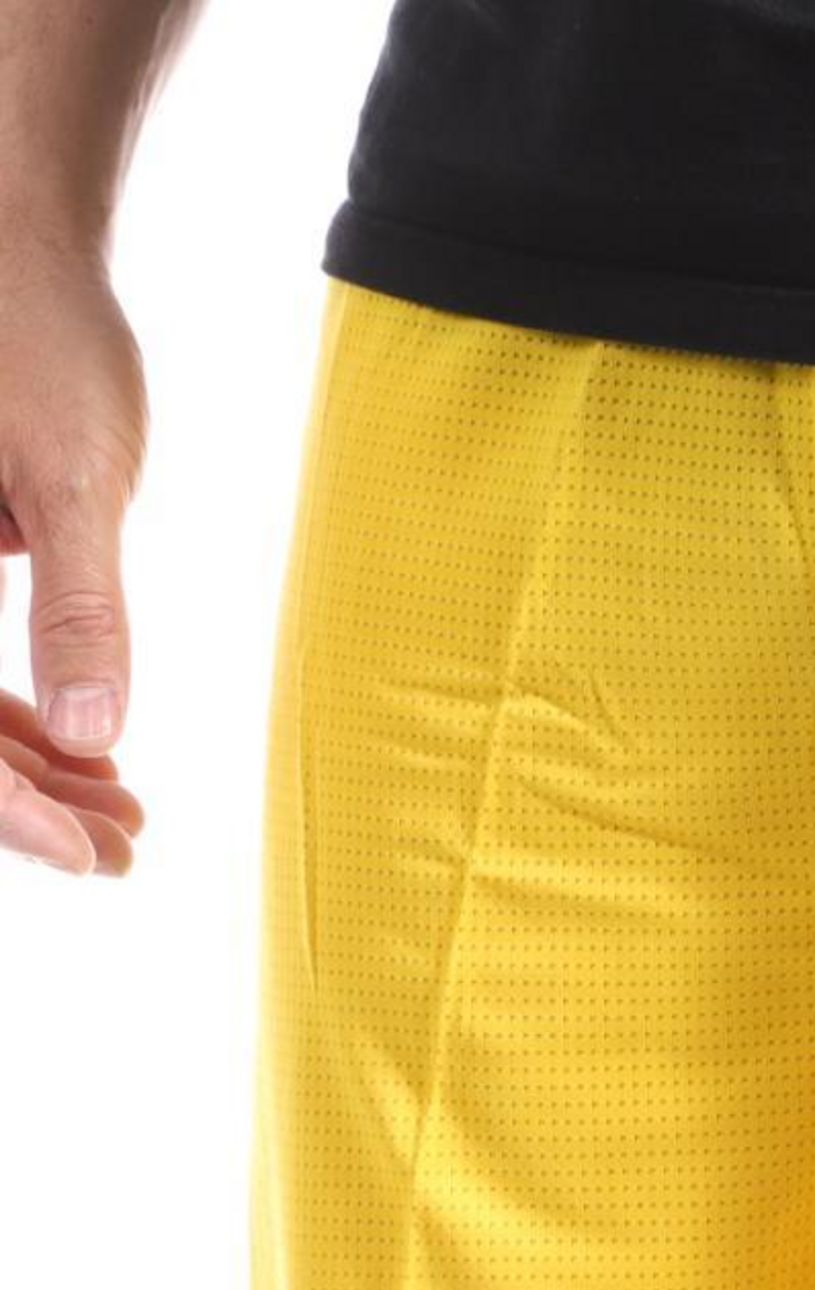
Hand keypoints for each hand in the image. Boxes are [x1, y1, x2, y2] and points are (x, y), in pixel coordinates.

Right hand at [0, 232, 148, 874]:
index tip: (90, 857)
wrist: (16, 232)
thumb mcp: (76, 482)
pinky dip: (21, 716)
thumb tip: (102, 732)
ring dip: (28, 771)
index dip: (7, 810)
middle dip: (23, 803)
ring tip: (127, 816)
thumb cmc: (42, 336)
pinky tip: (97, 755)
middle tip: (124, 850)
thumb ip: (83, 609)